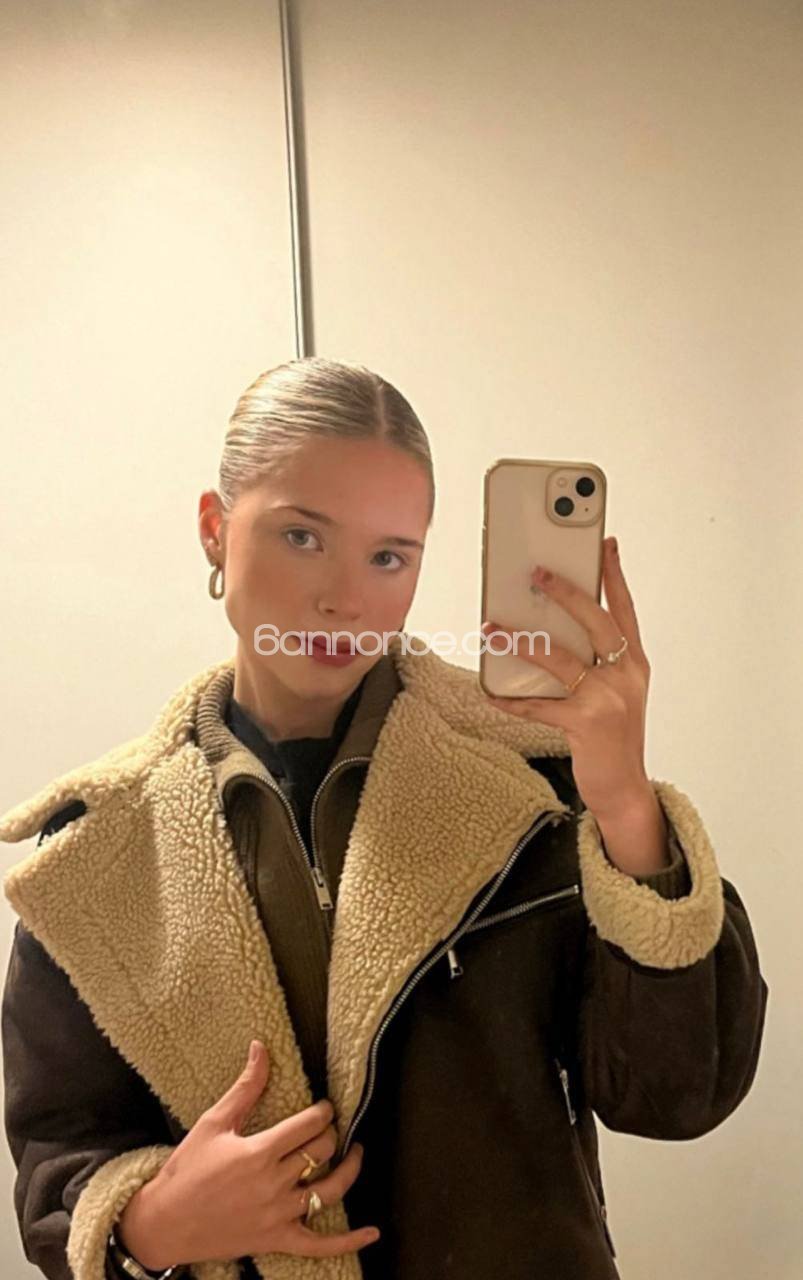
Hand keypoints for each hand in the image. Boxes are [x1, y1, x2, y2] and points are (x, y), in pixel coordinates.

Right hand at [117, 1042, 379, 1267]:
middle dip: (331, 1134)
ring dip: (349, 1169)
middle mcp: (273, 1184)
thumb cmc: (186, 1170)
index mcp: (259, 1152)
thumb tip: (261, 1047)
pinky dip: (348, 1241)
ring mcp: (277, 1215)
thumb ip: (245, 1087)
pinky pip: (320, 1245)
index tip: (325, 1106)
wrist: (164, 1223)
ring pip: (330, 1191)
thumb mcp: (214, 1122)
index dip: (323, 1111)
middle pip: (321, 1152)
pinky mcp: (276, 1240)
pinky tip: (372, 1232)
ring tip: (355, 1152)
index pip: (309, 1125)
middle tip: (330, 1127)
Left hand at [480, 535, 652, 822]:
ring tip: (492, 628)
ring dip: (521, 642)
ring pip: (560, 658)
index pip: (625, 610)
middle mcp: (626, 675)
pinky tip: (491, 693)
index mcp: (635, 663)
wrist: (625, 788)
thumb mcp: (616, 692)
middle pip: (596, 622)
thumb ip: (595, 661)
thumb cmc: (613, 736)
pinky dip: (511, 699)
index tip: (606, 545)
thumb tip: (550, 630)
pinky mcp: (586, 724)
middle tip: (538, 573)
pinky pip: (539, 704)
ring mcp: (608, 698)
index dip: (615, 576)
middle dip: (567, 593)